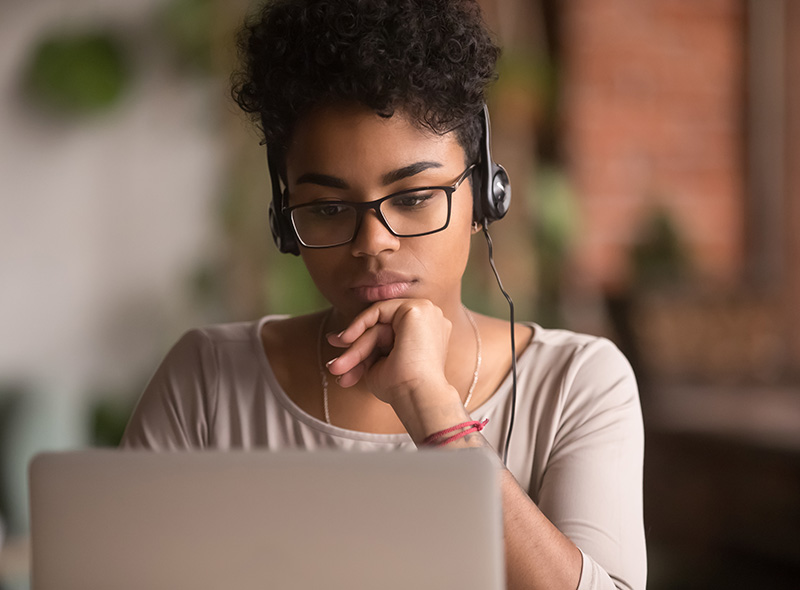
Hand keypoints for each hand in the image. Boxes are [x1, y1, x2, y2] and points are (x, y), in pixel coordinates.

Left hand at [325, 299, 452, 405]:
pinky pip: (379, 310)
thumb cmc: (402, 390)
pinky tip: (347, 340)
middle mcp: (430, 321)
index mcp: (427, 336)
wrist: (418, 396)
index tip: (340, 362)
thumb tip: (337, 337)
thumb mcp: (381, 365)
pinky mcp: (416, 309)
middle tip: (334, 366)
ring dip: (356, 347)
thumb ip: (369, 347)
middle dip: (355, 348)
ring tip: (337, 367)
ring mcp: (426, 312)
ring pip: (379, 323)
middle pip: (382, 329)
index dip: (362, 345)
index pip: (389, 335)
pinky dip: (360, 324)